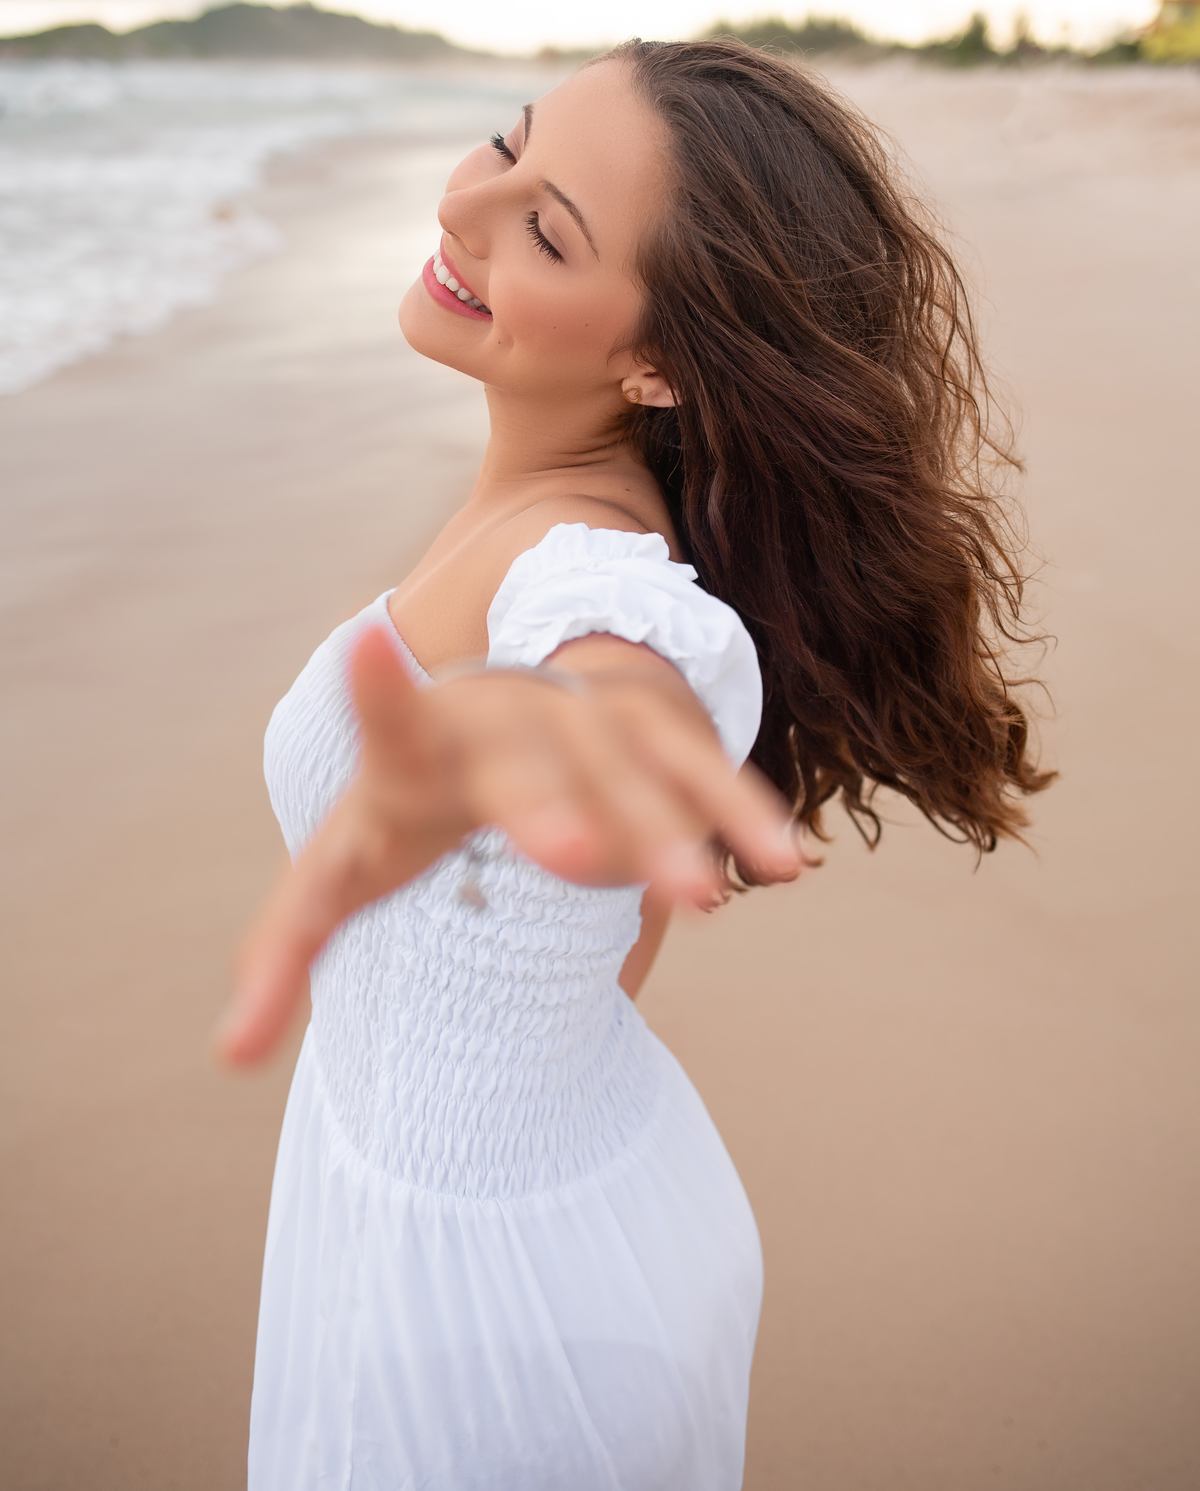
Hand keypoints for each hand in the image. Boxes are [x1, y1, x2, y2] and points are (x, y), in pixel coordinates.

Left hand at [215, 628, 805, 1066]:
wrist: (502, 693)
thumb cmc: (410, 794)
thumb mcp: (346, 855)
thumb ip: (287, 946)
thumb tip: (224, 1059)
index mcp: (418, 748)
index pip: (391, 726)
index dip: (381, 693)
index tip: (365, 648)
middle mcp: (507, 719)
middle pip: (530, 763)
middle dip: (553, 804)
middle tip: (575, 858)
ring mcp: (587, 717)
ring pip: (632, 767)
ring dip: (669, 828)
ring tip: (706, 900)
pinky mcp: (653, 729)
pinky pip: (705, 773)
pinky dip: (742, 813)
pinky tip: (789, 867)